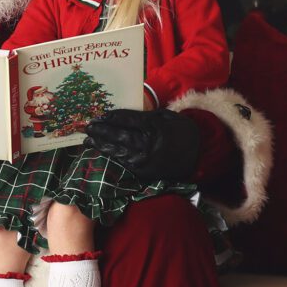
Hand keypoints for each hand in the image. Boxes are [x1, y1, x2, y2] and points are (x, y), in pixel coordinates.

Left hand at [84, 108, 200, 182]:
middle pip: (117, 135)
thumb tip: (123, 115)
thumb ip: (145, 116)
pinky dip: (111, 158)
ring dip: (100, 145)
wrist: (199, 154)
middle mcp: (146, 143)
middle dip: (101, 131)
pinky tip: (102, 153)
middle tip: (87, 127)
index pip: (125, 119)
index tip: (100, 115)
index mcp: (152, 126)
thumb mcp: (166, 116)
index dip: (110, 117)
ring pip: (117, 151)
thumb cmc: (181, 131)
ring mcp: (144, 159)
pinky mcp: (143, 171)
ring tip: (88, 141)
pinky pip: (123, 163)